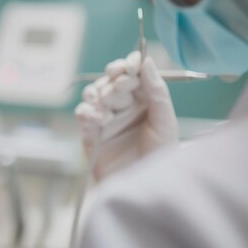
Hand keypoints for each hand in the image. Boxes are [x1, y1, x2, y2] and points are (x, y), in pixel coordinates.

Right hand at [75, 51, 177, 180]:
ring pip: (93, 93)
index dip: (128, 65)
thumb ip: (156, 90)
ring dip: (97, 94)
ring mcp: (106, 118)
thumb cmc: (159, 156)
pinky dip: (87, 112)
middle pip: (110, 81)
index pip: (132, 74)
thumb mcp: (165, 121)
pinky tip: (98, 120)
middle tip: (118, 88)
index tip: (129, 65)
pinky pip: (83, 114)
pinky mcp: (91, 133)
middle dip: (113, 81)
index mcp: (143, 100)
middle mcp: (123, 106)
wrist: (144, 187)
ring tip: (105, 105)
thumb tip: (147, 61)